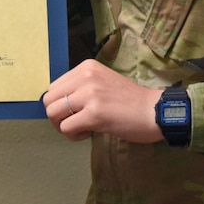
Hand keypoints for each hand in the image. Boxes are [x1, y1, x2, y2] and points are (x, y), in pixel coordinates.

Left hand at [42, 59, 162, 142]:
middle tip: (74, 124)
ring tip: (82, 129)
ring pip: (53, 113)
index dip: (60, 104)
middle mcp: (86, 76)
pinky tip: (89, 133)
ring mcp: (90, 94)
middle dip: (57, 117)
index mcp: (87, 67)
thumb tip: (57, 104)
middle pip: (49, 100)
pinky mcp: (94, 113)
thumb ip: (81, 88)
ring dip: (63, 126)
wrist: (155, 111)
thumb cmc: (131, 102)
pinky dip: (74, 135)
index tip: (76, 112)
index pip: (54, 87)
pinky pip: (66, 128)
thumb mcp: (103, 83)